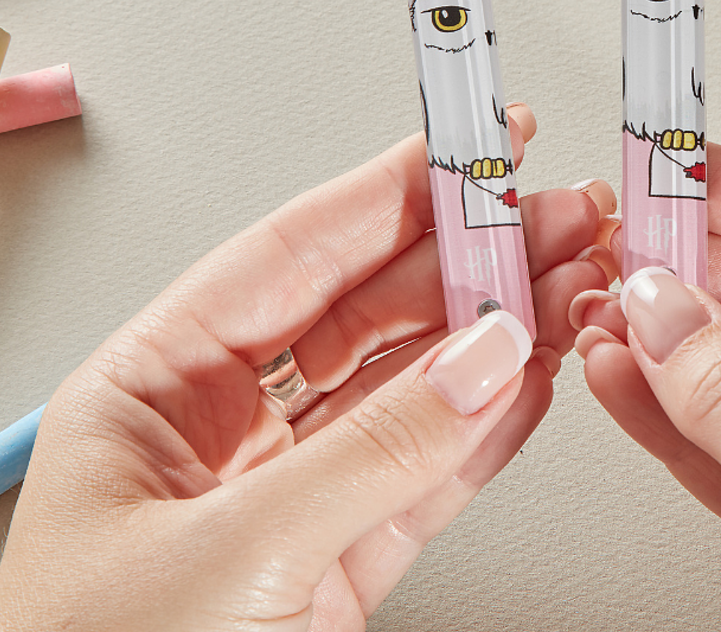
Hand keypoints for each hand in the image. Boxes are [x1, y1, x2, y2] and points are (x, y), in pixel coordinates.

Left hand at [0, 106, 610, 631]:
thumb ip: (370, 453)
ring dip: (495, 337)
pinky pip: (422, 478)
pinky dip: (485, 431)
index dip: (388, 194)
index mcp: (150, 391)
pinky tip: (534, 380)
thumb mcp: (227, 558)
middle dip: (467, 260)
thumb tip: (483, 361)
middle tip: (551, 216)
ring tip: (569, 286)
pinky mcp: (332, 568)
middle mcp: (219, 431)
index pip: (291, 258)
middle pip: (366, 313)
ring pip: (407, 390)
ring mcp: (284, 497)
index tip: (465, 153)